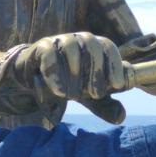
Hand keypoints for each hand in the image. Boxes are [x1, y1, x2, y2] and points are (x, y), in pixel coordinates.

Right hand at [9, 32, 126, 103]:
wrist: (34, 77)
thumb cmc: (67, 82)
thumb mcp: (87, 96)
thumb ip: (104, 105)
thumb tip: (121, 117)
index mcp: (94, 47)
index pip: (108, 47)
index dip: (114, 65)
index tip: (116, 85)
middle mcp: (78, 39)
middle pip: (92, 45)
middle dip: (97, 72)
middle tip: (95, 94)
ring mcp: (59, 41)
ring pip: (71, 48)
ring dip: (75, 74)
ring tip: (73, 96)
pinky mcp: (42, 48)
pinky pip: (50, 56)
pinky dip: (55, 74)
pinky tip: (59, 92)